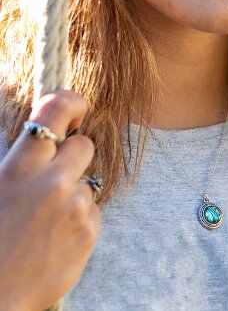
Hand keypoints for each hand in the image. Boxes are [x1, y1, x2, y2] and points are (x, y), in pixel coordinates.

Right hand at [0, 91, 99, 310]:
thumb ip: (20, 165)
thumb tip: (43, 142)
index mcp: (19, 168)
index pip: (55, 112)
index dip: (70, 102)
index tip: (77, 107)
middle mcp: (52, 182)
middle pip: (83, 145)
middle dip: (71, 156)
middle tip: (52, 176)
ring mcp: (74, 207)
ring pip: (86, 184)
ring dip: (70, 196)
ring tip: (40, 224)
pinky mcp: (89, 231)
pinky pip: (91, 212)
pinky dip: (77, 222)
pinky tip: (51, 241)